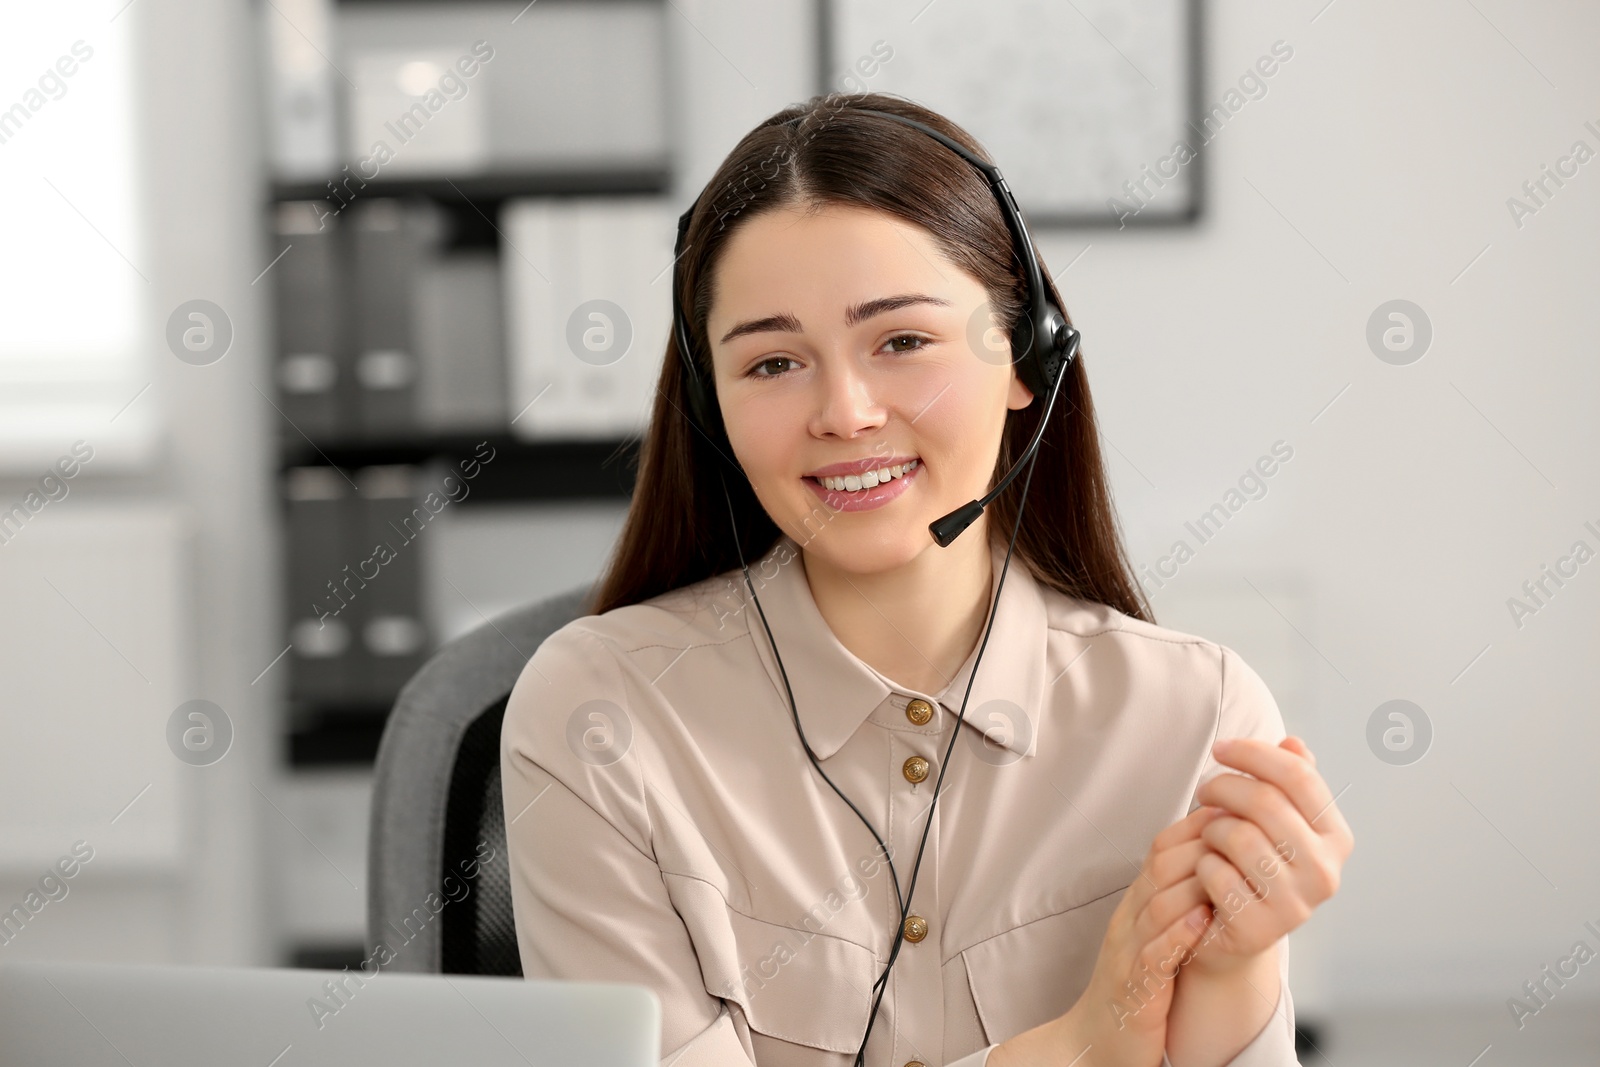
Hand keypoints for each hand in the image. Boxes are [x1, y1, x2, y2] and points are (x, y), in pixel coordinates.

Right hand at [988, 805, 1223, 1066]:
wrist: (1094, 1044)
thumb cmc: (1132, 991)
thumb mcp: (1150, 935)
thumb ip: (1174, 901)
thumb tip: (1210, 863)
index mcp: (1135, 907)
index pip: (1161, 851)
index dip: (1197, 828)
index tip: (1232, 813)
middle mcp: (1129, 922)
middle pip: (1159, 869)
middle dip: (1201, 848)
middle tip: (1240, 837)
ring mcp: (1128, 954)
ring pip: (1157, 906)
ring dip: (1194, 887)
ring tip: (1227, 876)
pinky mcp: (1134, 991)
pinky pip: (1154, 957)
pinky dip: (1178, 936)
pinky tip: (1201, 923)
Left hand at [1186, 735, 1354, 970]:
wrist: (1233, 930)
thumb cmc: (1252, 863)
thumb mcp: (1275, 820)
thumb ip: (1288, 781)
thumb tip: (1294, 742)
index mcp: (1336, 838)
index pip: (1300, 776)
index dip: (1255, 753)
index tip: (1221, 748)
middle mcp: (1326, 872)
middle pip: (1266, 801)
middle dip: (1224, 786)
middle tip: (1204, 790)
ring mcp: (1297, 904)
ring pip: (1239, 836)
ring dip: (1212, 828)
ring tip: (1210, 834)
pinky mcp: (1260, 928)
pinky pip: (1216, 872)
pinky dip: (1203, 863)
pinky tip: (1208, 869)